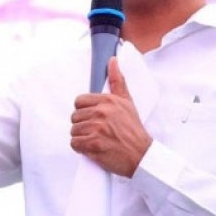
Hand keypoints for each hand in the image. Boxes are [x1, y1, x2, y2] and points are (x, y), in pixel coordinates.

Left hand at [70, 57, 152, 176]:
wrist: (141, 155)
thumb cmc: (133, 130)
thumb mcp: (127, 102)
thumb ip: (117, 81)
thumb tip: (113, 60)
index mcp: (108, 101)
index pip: (79, 101)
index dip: (84, 111)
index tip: (93, 118)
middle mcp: (102, 113)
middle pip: (75, 117)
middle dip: (83, 125)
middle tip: (96, 131)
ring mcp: (97, 129)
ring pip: (74, 131)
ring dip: (82, 138)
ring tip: (96, 139)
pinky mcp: (93, 144)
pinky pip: (74, 143)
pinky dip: (81, 148)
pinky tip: (92, 148)